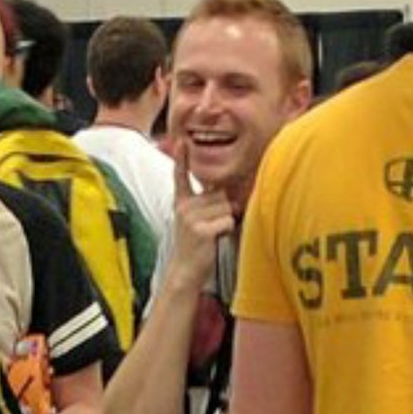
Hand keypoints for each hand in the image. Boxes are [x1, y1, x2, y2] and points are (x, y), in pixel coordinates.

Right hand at [168, 139, 234, 289]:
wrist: (185, 271)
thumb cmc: (196, 246)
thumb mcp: (197, 221)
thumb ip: (209, 204)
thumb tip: (231, 194)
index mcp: (182, 202)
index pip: (181, 176)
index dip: (182, 158)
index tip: (181, 142)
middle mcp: (184, 207)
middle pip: (220, 194)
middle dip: (223, 210)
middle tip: (211, 228)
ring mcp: (191, 218)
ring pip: (226, 207)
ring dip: (226, 221)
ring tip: (212, 234)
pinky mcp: (200, 230)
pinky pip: (227, 221)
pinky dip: (227, 230)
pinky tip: (214, 240)